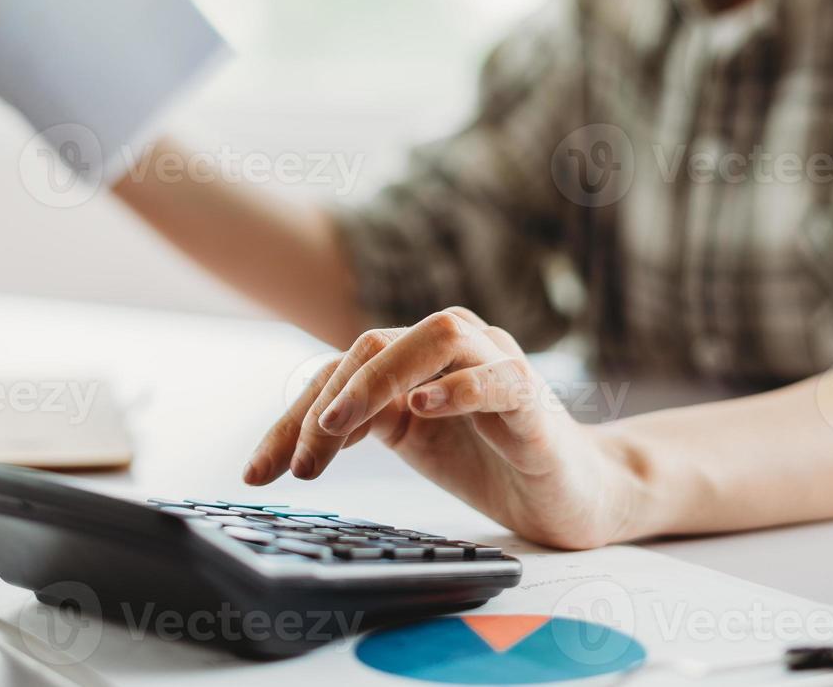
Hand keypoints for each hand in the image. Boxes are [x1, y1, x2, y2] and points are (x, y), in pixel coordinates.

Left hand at [243, 307, 646, 549]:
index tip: (259, 472)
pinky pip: (498, 377)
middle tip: (300, 464)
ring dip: (379, 379)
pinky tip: (423, 409)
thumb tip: (301, 429)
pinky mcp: (536, 400)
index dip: (293, 417)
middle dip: (327, 402)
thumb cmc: (493, 460)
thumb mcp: (415, 440)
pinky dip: (458, 389)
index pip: (344, 367)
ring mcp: (499, 364)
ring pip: (437, 336)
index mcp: (420, 358)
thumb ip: (370, 419)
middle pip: (378, 342)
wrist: (573, 495)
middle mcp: (458, 346)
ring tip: (340, 427)